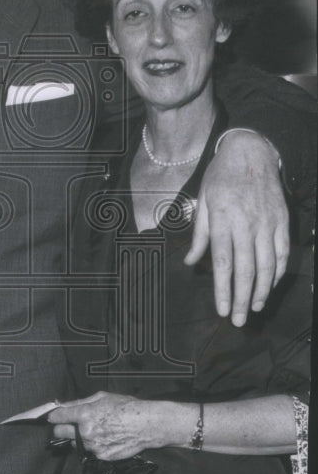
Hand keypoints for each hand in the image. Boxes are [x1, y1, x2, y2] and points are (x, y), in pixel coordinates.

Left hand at [48, 392, 170, 460]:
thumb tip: (62, 405)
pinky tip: (104, 438)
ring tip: (94, 431)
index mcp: (84, 414)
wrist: (146, 425)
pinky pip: (89, 451)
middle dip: (62, 428)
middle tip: (69, 425)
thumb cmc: (126, 407)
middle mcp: (85, 432)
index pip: (58, 418)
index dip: (54, 417)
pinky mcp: (101, 456)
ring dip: (78, 438)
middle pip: (60, 433)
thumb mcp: (101, 397)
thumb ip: (78, 402)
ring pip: (74, 443)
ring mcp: (93, 446)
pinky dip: (92, 446)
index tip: (53, 417)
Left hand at [185, 131, 288, 325]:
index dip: (224, 290)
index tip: (222, 311)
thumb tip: (192, 263)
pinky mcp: (282, 220)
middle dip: (242, 299)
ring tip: (254, 308)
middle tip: (239, 321)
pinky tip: (270, 285)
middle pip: (246, 270)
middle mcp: (247, 224)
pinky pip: (282, 252)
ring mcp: (268, 223)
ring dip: (262, 290)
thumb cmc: (221, 177)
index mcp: (223, 220)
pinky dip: (278, 272)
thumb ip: (199, 235)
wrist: (251, 152)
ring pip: (268, 265)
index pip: (224, 263)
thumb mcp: (202, 201)